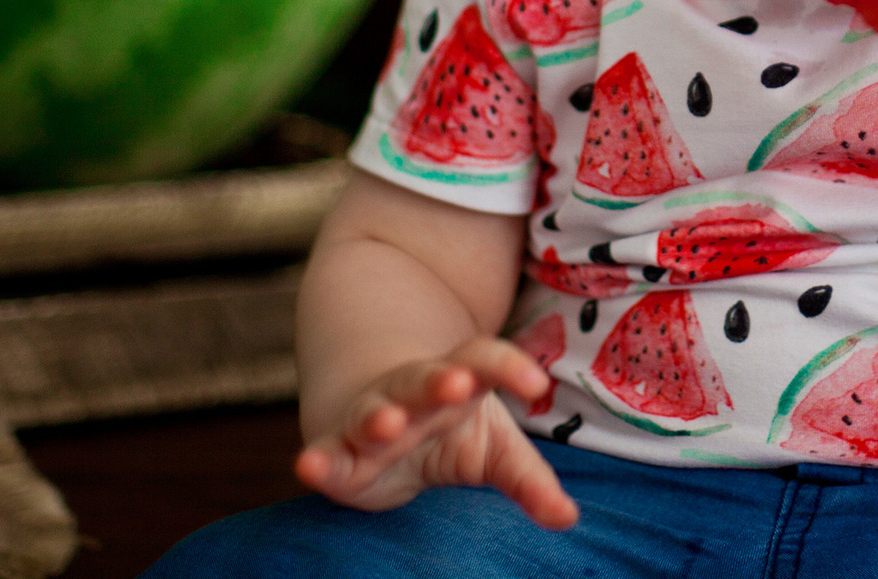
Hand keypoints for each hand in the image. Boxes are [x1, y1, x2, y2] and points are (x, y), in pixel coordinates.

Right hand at [293, 337, 578, 526]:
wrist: (380, 412)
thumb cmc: (448, 427)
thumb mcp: (494, 448)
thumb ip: (529, 479)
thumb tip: (569, 518)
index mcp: (458, 379)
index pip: (485, 361)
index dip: (510, 367)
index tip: (537, 382)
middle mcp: (413, 391)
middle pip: (426, 377)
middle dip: (439, 379)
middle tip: (455, 382)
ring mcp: (374, 415)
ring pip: (376, 409)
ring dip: (381, 415)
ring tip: (387, 424)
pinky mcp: (340, 449)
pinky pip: (328, 452)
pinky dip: (319, 459)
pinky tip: (308, 467)